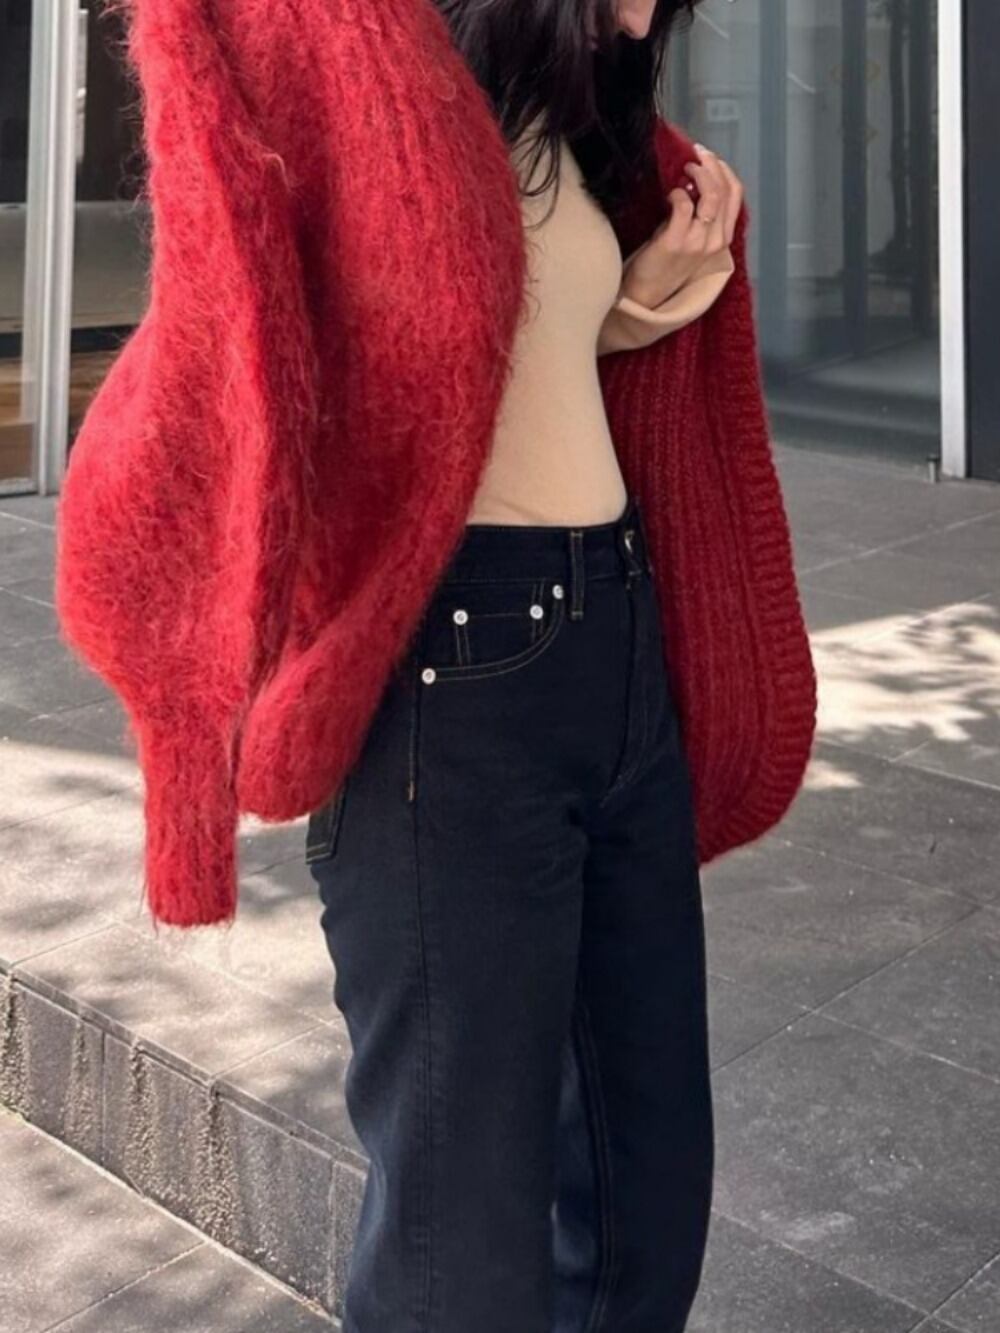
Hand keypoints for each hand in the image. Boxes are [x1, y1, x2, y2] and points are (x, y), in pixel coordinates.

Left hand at [620, 143, 743, 307]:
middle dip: (712, 164)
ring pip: (710, 195)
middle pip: (724, 190)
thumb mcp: (692, 238)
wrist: (646, 295)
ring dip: (698, 174)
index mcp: (723, 237)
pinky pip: (683, 205)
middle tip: (696, 153)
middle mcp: (715, 240)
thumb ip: (699, 214)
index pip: (735, 194)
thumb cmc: (666, 264)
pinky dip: (677, 193)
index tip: (709, 158)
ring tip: (684, 167)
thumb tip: (694, 180)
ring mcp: (697, 242)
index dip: (724, 170)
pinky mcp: (675, 243)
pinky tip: (670, 194)